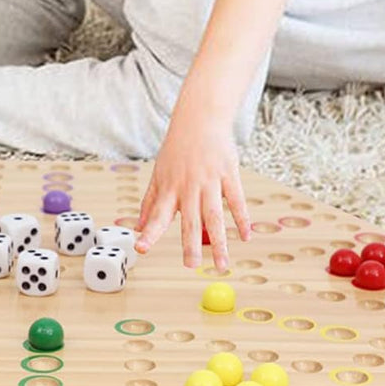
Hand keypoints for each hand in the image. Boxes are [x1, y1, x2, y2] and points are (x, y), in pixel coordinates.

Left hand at [134, 105, 250, 269]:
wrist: (199, 119)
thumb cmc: (177, 148)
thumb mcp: (159, 173)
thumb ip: (150, 201)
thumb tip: (138, 226)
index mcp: (169, 187)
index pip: (156, 214)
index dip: (149, 232)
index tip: (141, 248)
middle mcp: (188, 186)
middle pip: (189, 220)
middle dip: (190, 245)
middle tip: (191, 266)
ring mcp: (209, 180)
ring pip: (214, 216)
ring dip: (219, 242)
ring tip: (222, 264)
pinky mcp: (228, 173)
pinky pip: (236, 200)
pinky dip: (242, 219)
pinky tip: (246, 236)